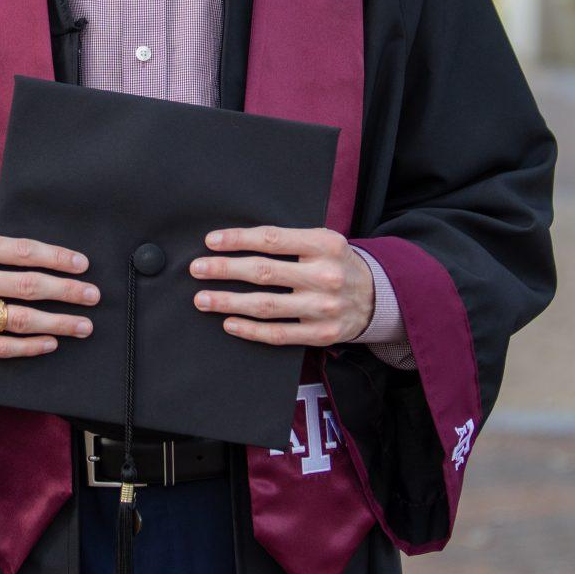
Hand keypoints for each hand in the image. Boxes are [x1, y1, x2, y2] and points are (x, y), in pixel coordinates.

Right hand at [0, 233, 99, 356]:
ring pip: (18, 319)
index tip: (83, 264)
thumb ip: (3, 251)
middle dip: (66, 291)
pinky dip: (29, 346)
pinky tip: (51, 343)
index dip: (56, 257)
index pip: (23, 251)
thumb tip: (55, 259)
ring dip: (56, 323)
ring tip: (82, 324)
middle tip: (92, 295)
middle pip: (27, 286)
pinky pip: (0, 346)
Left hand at [190, 226, 374, 346]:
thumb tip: (236, 242)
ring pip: (266, 306)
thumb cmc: (337, 263)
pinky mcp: (321, 334)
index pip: (273, 239)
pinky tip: (228, 323)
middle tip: (197, 269)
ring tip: (203, 298)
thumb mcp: (322, 240)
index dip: (238, 240)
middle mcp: (324, 276)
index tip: (211, 241)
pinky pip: (278, 334)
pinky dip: (250, 330)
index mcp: (324, 244)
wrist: (377, 297)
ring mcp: (323, 308)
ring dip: (229, 302)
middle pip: (264, 272)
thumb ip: (289, 239)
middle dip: (224, 270)